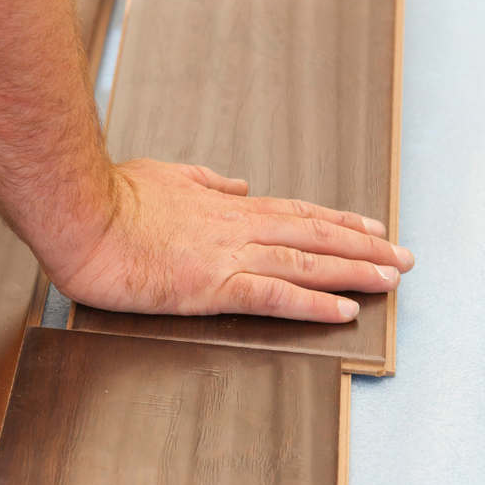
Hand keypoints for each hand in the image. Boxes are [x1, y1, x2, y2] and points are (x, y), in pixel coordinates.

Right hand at [53, 160, 413, 321]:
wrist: (81, 215)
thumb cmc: (112, 197)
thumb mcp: (167, 175)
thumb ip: (206, 181)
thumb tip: (237, 183)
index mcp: (228, 206)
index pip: (298, 213)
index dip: (340, 222)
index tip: (372, 228)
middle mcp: (240, 227)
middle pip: (317, 235)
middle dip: (366, 247)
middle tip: (404, 257)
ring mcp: (230, 256)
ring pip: (308, 262)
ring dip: (355, 271)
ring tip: (392, 279)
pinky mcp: (213, 287)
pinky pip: (276, 295)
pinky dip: (314, 302)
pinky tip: (343, 309)